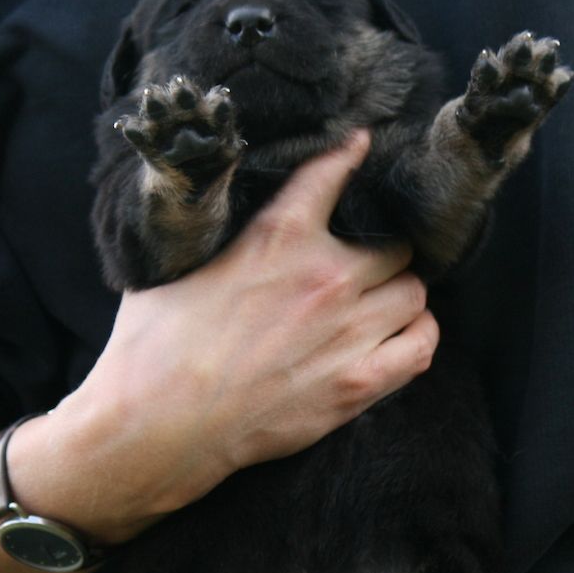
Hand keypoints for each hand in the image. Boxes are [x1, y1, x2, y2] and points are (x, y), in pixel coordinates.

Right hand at [16, 132, 437, 541]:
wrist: (160, 425)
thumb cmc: (152, 348)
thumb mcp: (172, 266)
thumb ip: (212, 236)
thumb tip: (208, 215)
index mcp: (279, 237)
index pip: (332, 175)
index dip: (350, 156)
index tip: (359, 147)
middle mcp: (326, 278)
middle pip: (395, 245)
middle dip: (381, 249)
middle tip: (364, 263)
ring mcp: (347, 333)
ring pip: (414, 293)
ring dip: (400, 293)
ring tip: (383, 302)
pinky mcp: (356, 385)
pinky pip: (421, 348)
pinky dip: (419, 335)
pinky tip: (401, 334)